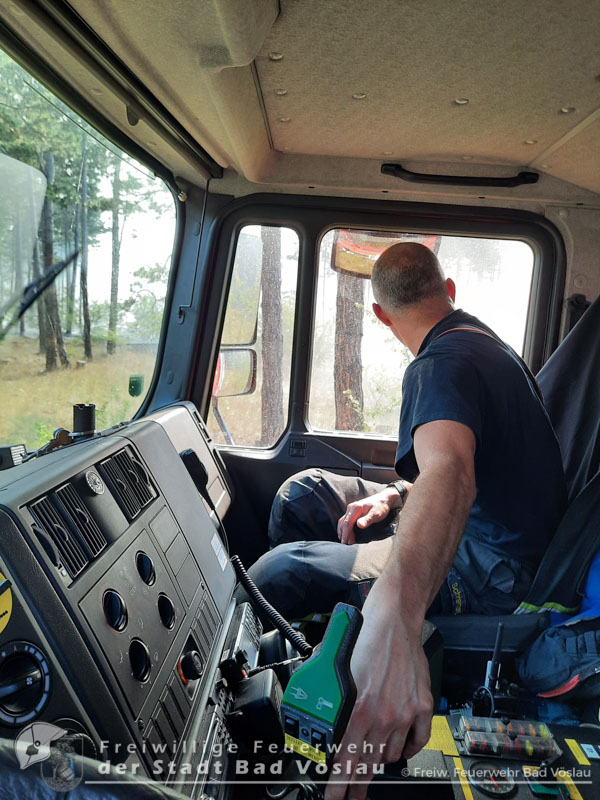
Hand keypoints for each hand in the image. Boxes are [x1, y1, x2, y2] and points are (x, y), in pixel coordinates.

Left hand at [325, 576, 432, 799]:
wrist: (395, 618)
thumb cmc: (365, 635)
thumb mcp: (336, 670)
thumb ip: (332, 700)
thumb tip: (323, 722)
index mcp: (358, 708)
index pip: (346, 759)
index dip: (339, 785)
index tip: (335, 797)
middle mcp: (383, 715)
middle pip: (369, 763)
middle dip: (358, 784)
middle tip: (352, 796)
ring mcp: (406, 713)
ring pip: (391, 754)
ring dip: (380, 762)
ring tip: (372, 765)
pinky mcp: (423, 706)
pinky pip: (417, 741)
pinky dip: (408, 749)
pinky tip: (400, 750)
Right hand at [337, 487, 400, 544]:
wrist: (385, 499)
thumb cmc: (381, 507)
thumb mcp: (376, 514)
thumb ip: (368, 519)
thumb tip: (359, 525)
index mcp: (355, 508)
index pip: (347, 523)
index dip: (346, 534)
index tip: (346, 543)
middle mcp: (351, 508)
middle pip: (343, 523)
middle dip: (343, 534)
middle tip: (344, 545)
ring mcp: (351, 509)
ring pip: (342, 521)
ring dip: (342, 531)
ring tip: (345, 541)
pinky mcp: (353, 511)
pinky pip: (345, 520)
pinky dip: (344, 528)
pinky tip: (347, 534)